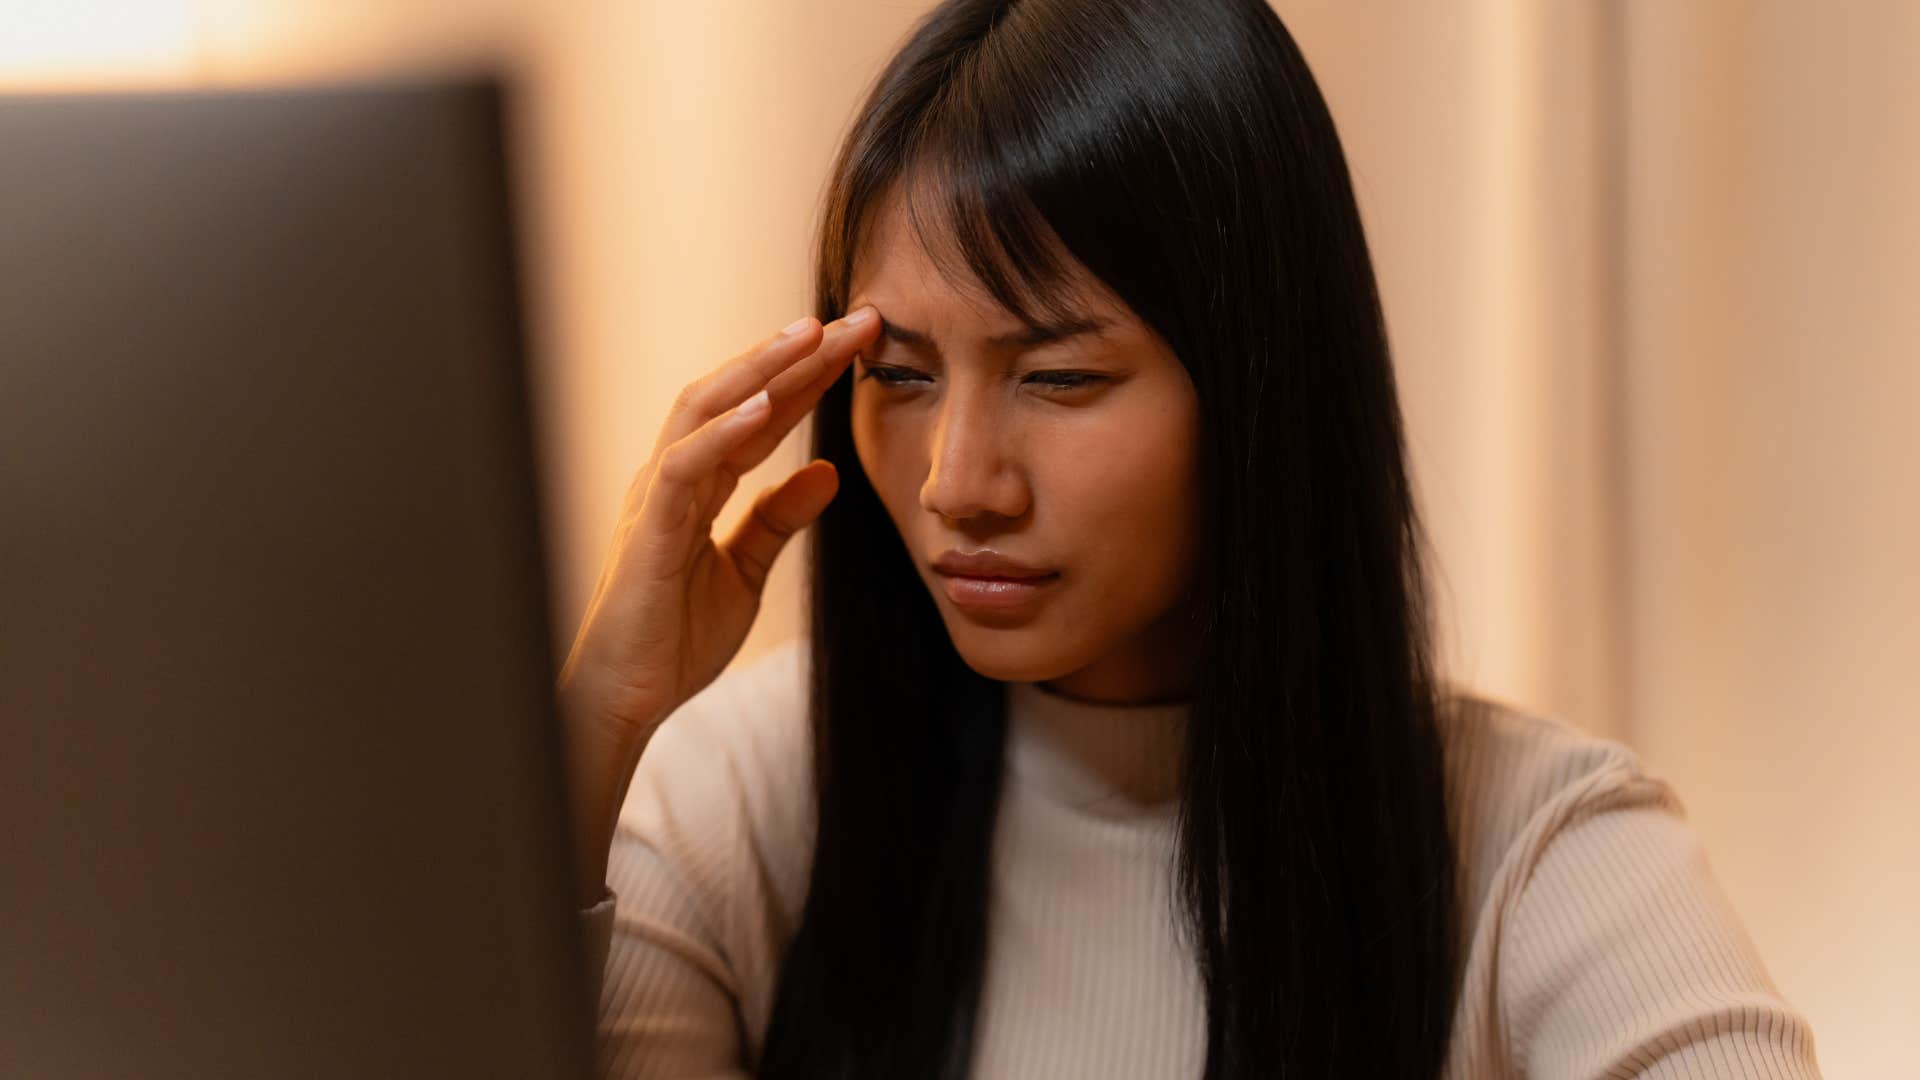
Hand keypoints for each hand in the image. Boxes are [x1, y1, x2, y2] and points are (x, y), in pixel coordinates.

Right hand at [555, 305, 879, 902]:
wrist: (626, 699)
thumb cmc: (672, 639)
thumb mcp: (746, 572)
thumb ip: (778, 519)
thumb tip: (827, 470)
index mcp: (696, 484)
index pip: (760, 413)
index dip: (808, 376)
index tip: (861, 344)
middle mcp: (672, 475)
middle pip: (735, 394)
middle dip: (793, 354)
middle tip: (854, 319)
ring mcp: (655, 497)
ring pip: (705, 411)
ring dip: (759, 370)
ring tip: (810, 335)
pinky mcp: (648, 529)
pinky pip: (684, 467)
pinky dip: (725, 433)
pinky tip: (766, 406)